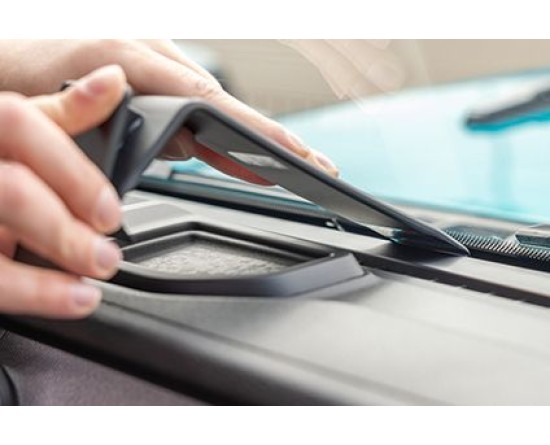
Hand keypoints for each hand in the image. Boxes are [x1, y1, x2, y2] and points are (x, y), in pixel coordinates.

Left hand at [0, 40, 338, 182]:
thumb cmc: (3, 73)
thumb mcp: (36, 106)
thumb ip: (101, 117)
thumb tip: (173, 139)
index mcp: (124, 58)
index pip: (208, 102)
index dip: (256, 132)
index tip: (295, 155)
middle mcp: (148, 58)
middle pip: (224, 107)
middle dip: (273, 141)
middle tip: (317, 166)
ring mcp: (150, 70)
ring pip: (210, 113)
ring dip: (246, 145)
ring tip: (293, 170)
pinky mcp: (146, 84)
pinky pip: (191, 115)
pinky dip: (217, 141)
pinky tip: (238, 160)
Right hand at [0, 66, 125, 317]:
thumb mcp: (10, 131)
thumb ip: (61, 114)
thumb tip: (114, 81)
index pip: (17, 123)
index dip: (71, 170)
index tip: (110, 211)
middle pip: (8, 190)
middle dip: (63, 230)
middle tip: (106, 256)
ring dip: (43, 279)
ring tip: (89, 286)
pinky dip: (30, 293)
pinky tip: (66, 300)